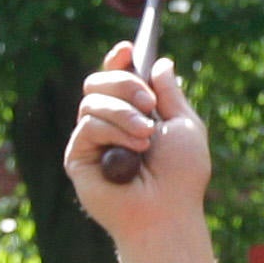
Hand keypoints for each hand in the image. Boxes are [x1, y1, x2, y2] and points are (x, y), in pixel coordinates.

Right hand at [65, 46, 221, 262]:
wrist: (168, 213)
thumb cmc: (181, 177)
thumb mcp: (185, 127)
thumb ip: (171, 94)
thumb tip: (161, 62)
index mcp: (134, 114)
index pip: (115, 76)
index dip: (118, 61)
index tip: (129, 49)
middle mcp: (109, 124)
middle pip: (97, 81)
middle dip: (124, 83)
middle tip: (148, 104)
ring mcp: (91, 141)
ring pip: (91, 101)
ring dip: (123, 114)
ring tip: (146, 137)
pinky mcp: (78, 158)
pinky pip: (87, 126)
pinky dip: (113, 132)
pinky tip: (133, 151)